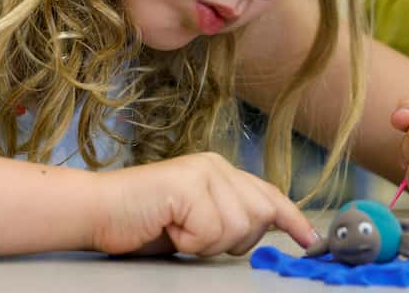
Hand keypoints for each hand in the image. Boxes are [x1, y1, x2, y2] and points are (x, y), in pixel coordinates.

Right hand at [90, 152, 315, 256]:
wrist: (98, 211)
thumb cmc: (143, 221)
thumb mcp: (197, 220)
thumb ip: (229, 216)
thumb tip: (266, 229)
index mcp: (222, 171)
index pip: (269, 195)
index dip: (292, 220)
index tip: (311, 241)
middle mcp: (217, 166)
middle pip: (259, 216)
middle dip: (232, 239)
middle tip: (194, 235)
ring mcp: (204, 172)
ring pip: (238, 226)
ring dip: (207, 242)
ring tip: (178, 229)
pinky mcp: (189, 185)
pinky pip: (211, 231)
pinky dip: (190, 241)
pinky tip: (169, 226)